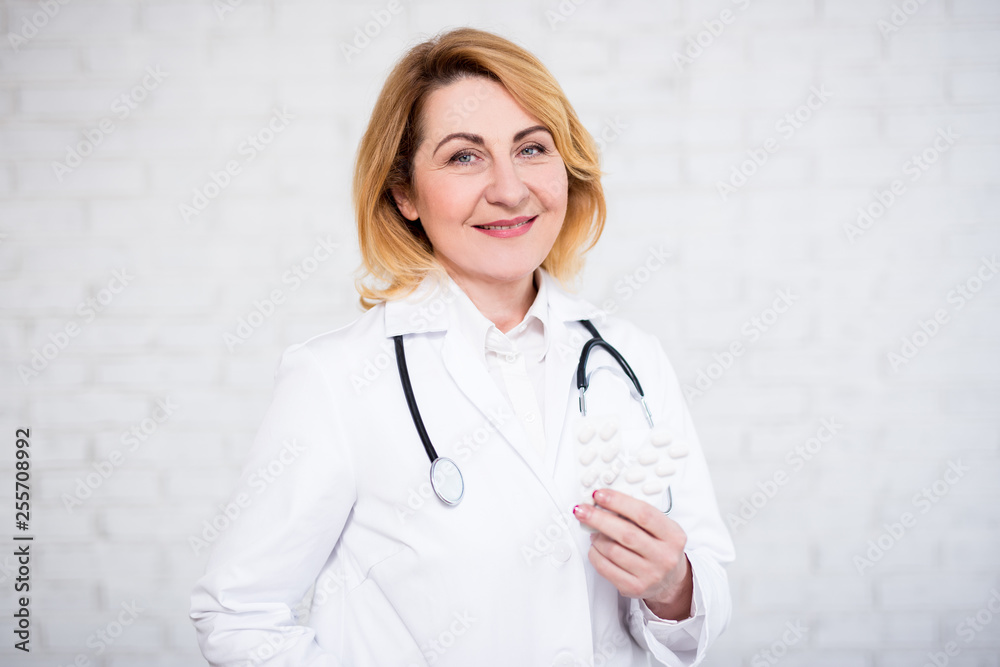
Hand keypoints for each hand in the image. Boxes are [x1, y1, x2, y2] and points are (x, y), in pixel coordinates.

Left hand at [573, 488, 692, 620]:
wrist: (671, 580)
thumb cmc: (661, 548)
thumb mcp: (662, 528)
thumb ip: (638, 515)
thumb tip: (605, 502)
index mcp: (673, 536)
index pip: (644, 514)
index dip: (618, 502)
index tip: (600, 495)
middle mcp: (664, 557)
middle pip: (625, 533)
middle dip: (599, 518)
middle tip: (583, 510)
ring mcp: (650, 575)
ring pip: (613, 551)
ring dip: (596, 537)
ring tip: (592, 531)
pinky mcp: (634, 588)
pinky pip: (606, 568)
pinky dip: (595, 554)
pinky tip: (595, 547)